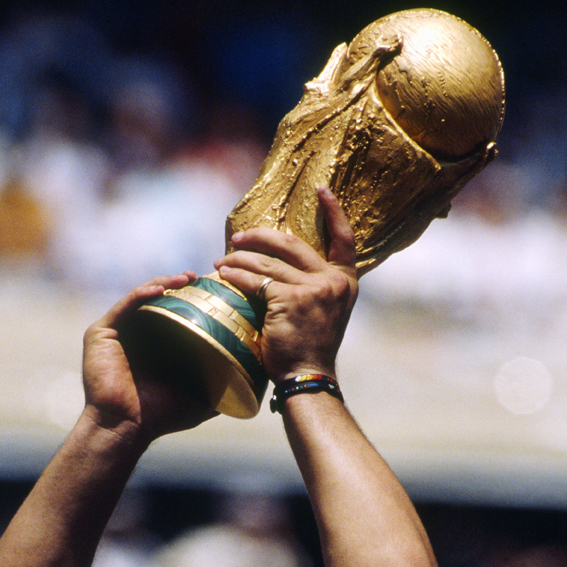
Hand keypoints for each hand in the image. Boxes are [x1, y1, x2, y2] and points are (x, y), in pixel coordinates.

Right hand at [82, 273, 214, 441]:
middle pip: (159, 302)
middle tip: (200, 278)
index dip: (194, 302)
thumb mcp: (200, 398)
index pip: (176, 316)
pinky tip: (161, 288)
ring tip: (186, 278)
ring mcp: (119, 333)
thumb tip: (254, 378)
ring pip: (142, 298)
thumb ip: (221, 384)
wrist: (126, 427)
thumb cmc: (160, 416)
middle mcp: (137, 336)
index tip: (215, 292)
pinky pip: (125, 306)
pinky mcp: (101, 333)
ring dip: (164, 283)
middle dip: (179, 286)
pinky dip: (143, 294)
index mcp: (157, 347)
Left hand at [214, 188, 357, 383]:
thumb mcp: (324, 310)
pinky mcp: (290, 300)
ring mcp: (313, 289)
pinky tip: (223, 276)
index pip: (344, 239)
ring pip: (268, 263)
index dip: (333, 211)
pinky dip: (236, 276)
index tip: (322, 189)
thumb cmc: (310, 347)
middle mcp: (332, 282)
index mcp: (345, 282)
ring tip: (222, 261)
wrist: (308, 377)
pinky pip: (256, 280)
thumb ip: (312, 284)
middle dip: (259, 237)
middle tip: (237, 238)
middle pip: (292, 243)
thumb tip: (279, 260)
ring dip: (240, 259)